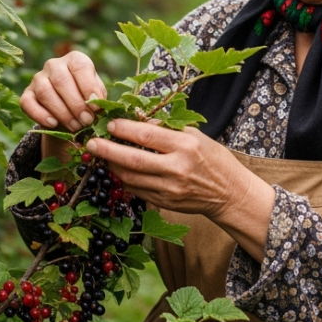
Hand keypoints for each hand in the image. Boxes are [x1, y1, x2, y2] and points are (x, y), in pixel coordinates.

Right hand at [20, 52, 107, 160]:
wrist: (69, 112)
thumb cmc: (86, 99)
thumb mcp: (97, 95)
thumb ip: (98, 98)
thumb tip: (98, 106)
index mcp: (75, 60)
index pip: (80, 66)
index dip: (88, 87)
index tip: (96, 107)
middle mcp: (54, 65)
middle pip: (61, 80)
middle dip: (76, 104)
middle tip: (86, 121)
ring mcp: (38, 78)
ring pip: (45, 92)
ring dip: (62, 112)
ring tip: (75, 126)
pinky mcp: (27, 94)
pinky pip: (27, 103)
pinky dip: (40, 115)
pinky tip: (53, 124)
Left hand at [84, 119, 275, 259]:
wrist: (230, 193)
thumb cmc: (213, 159)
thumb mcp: (196, 136)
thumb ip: (167, 129)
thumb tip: (138, 119)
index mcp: (185, 146)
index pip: (147, 136)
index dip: (124, 129)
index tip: (109, 123)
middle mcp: (176, 169)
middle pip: (133, 159)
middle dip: (107, 150)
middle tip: (91, 142)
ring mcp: (170, 189)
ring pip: (130, 177)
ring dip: (111, 166)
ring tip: (100, 155)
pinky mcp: (165, 203)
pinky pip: (136, 190)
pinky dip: (123, 179)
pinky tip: (116, 169)